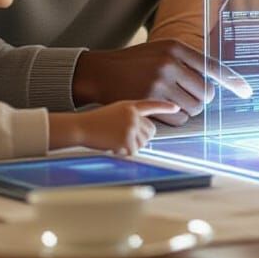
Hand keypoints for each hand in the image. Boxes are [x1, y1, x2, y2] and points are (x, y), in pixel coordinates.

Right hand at [49, 100, 180, 153]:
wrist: (81, 127)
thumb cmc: (95, 121)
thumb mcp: (115, 111)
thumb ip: (131, 116)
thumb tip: (147, 132)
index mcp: (130, 105)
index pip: (152, 105)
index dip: (165, 107)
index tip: (176, 108)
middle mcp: (133, 115)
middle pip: (151, 131)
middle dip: (142, 137)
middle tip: (125, 138)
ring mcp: (130, 127)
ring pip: (143, 143)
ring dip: (132, 146)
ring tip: (115, 140)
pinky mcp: (126, 139)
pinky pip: (134, 151)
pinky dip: (124, 152)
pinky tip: (112, 146)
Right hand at [73, 40, 252, 124]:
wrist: (100, 71)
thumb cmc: (136, 62)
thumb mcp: (161, 50)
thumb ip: (187, 61)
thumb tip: (216, 80)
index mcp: (176, 48)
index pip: (213, 67)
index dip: (233, 81)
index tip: (247, 92)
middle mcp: (170, 63)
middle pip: (206, 93)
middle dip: (202, 99)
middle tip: (188, 97)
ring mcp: (159, 82)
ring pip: (194, 108)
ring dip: (189, 110)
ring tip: (173, 101)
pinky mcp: (149, 100)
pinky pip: (179, 118)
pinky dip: (177, 118)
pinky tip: (164, 110)